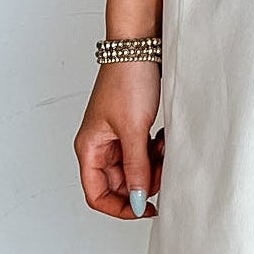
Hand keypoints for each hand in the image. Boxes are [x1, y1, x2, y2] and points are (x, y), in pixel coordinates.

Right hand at [74, 61, 164, 219]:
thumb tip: (136, 201)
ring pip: (135, 167)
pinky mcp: (132, 125)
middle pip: (119, 182)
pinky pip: (144, 150)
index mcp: (89, 148)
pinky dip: (156, 150)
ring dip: (152, 164)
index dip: (119, 207)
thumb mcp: (133, 129)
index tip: (144, 208)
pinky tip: (164, 137)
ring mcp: (116, 135)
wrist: (140, 44)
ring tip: (164, 146)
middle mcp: (99, 144)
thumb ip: (136, 167)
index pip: (97, 194)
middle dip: (143, 181)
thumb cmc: (128, 79)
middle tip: (163, 171)